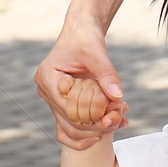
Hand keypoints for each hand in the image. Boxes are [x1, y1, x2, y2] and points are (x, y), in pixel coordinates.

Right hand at [35, 31, 128, 148]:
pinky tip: (107, 129)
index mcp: (48, 77)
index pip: (69, 107)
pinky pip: (70, 128)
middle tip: (121, 117)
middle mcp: (46, 91)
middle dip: (98, 124)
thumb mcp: (97, 52)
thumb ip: (107, 73)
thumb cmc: (85, 39)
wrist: (81, 34)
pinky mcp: (62, 105)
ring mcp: (53, 101)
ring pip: (71, 130)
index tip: (115, 110)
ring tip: (119, 120)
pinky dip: (88, 132)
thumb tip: (118, 96)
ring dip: (96, 130)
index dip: (93, 113)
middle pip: (70, 122)